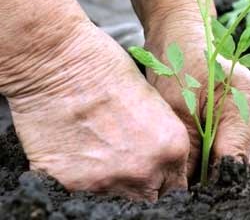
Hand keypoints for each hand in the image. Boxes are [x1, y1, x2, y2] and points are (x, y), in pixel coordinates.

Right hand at [5, 20, 189, 200]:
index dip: (164, 178)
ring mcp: (108, 181)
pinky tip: (77, 152)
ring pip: (117, 199)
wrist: (61, 62)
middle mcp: (145, 171)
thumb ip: (162, 139)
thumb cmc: (108, 68)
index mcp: (172, 147)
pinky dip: (80, 178)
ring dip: (112, 182)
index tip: (155, 173)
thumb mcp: (154, 101)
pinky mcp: (71, 184)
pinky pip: (81, 193)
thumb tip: (160, 161)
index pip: (177, 186)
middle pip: (150, 197)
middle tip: (127, 163)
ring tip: (99, 152)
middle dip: (142, 184)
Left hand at [144, 10, 249, 176]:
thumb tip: (189, 189)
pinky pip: (242, 146)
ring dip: (222, 166)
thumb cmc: (178, 63)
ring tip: (195, 167)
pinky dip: (224, 154)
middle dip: (218, 176)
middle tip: (189, 182)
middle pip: (245, 163)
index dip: (213, 181)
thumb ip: (190, 153)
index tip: (191, 191)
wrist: (183, 35)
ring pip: (246, 158)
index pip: (236, 161)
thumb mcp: (177, 110)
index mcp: (248, 103)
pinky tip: (204, 153)